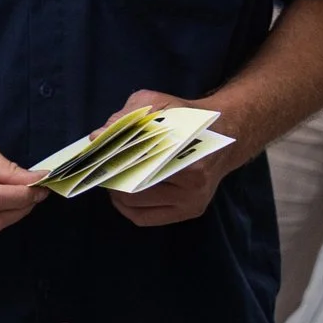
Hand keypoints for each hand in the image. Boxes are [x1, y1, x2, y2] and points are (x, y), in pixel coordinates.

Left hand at [109, 89, 245, 226]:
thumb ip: (127, 117)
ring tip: (112, 177)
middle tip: (102, 166)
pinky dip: (129, 208)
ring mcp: (192, 203)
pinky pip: (146, 218)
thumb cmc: (187, 117)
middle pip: (134, 193)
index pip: (138, 168)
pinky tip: (123, 192)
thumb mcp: (158, 104)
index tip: (97, 154)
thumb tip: (98, 136)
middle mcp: (194, 187)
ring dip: (117, 195)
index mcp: (189, 160)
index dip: (112, 161)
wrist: (224, 133)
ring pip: (137, 209)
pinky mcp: (189, 212)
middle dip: (112, 179)